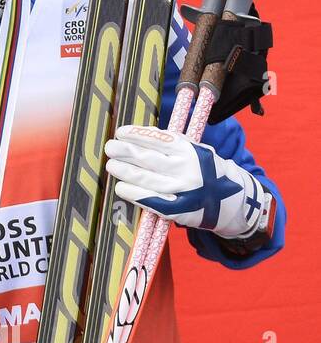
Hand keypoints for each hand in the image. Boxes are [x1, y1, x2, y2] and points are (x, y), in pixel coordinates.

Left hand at [105, 124, 271, 240]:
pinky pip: (151, 201)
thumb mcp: (195, 151)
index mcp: (190, 150)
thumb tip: (138, 135)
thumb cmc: (205, 170)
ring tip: (111, 165)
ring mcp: (182, 190)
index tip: (120, 132)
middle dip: (125, 151)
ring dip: (124, 171)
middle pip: (148, 158)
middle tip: (110, 148)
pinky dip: (134, 193)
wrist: (233, 200)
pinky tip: (121, 187)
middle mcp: (186, 169)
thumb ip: (170, 144)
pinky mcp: (179, 210)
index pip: (158, 139)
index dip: (136, 134)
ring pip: (146, 179)